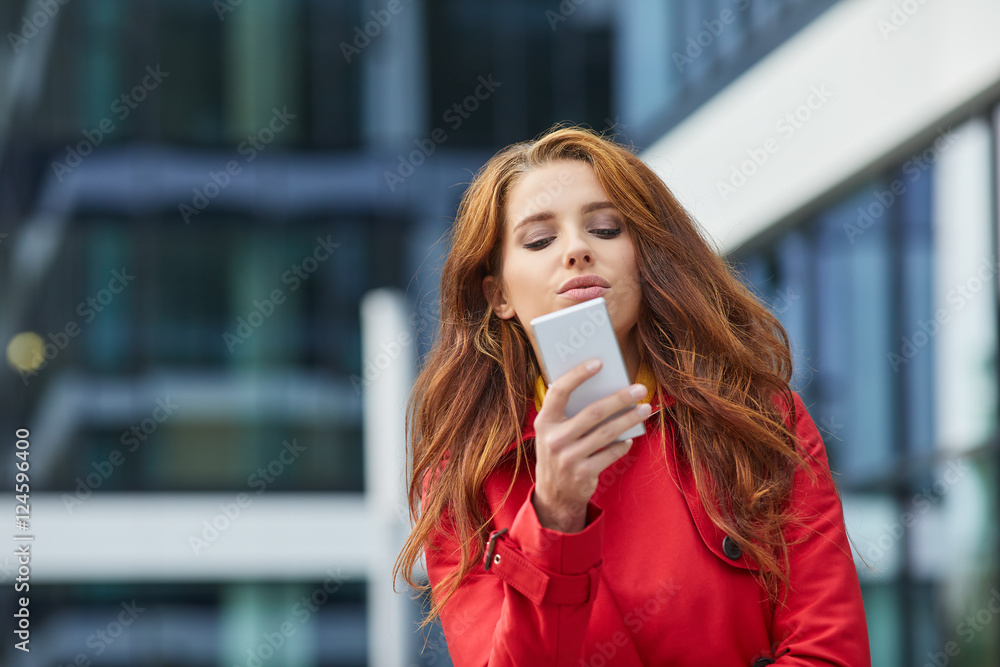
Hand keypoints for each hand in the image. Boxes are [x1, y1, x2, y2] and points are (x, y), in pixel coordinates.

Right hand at [531, 359, 649, 532]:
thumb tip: (605, 387)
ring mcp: (567, 458)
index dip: (578, 375)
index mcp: (545, 421)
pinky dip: (622, 445)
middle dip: (620, 398)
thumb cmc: (559, 451)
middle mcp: (554, 439)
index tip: (599, 362)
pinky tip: (630, 438)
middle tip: (640, 388)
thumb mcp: (554, 431)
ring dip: (629, 418)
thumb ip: (570, 412)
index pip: (559, 391)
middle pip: (593, 412)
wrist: (554, 494)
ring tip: (645, 408)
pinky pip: (610, 454)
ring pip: (607, 433)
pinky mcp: (582, 474)